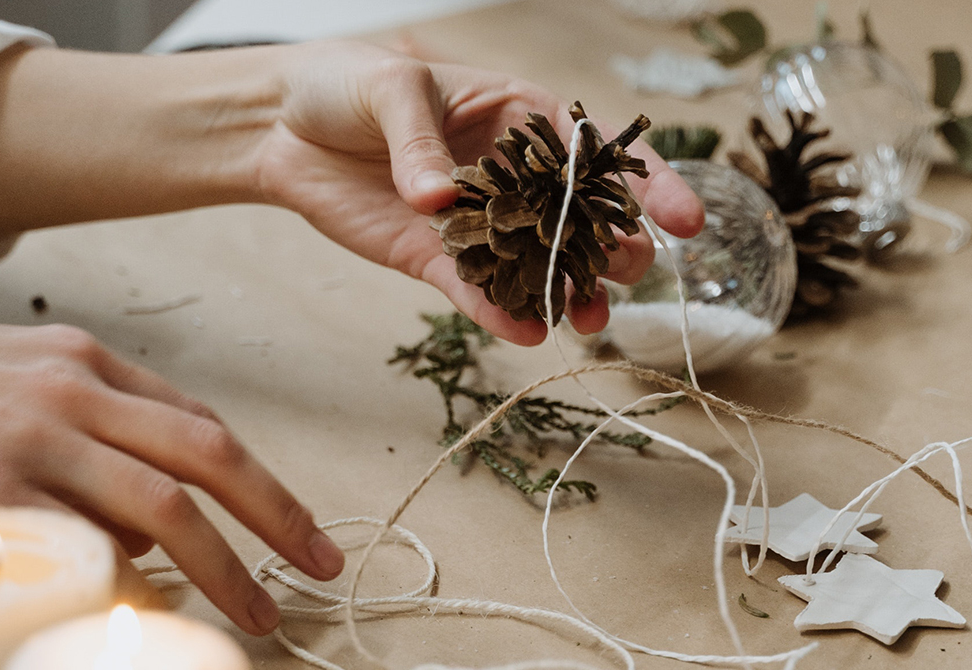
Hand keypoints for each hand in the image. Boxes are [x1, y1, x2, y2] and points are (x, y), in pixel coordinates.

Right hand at [0, 307, 341, 635]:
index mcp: (89, 360)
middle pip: (207, 457)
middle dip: (278, 516)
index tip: (301, 526)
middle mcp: (74, 392)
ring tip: (255, 611)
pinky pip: (82, 547)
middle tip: (321, 565)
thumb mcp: (23, 373)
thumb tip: (155, 508)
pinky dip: (129, 584)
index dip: (263, 480)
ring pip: (163, 507)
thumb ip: (94, 420)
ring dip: (224, 567)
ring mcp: (34, 440)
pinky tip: (152, 609)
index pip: (202, 423)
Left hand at [249, 41, 705, 344]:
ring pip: (537, 265)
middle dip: (613, 248)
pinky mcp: (435, 259)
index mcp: (519, 118)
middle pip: (580, 219)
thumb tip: (440, 195)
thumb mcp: (391, 90)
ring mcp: (477, 224)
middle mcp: (511, 178)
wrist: (285, 125)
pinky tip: (525, 332)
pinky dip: (499, 312)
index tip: (686, 221)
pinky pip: (475, 290)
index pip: (597, 152)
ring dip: (567, 293)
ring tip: (587, 320)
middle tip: (629, 271)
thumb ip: (421, 143)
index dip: (649, 184)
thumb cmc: (350, 84)